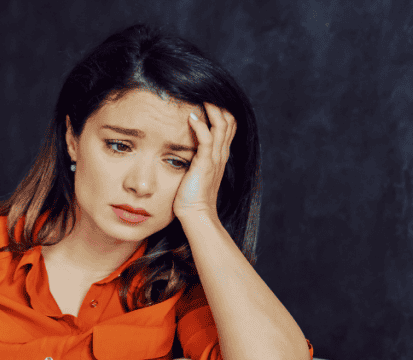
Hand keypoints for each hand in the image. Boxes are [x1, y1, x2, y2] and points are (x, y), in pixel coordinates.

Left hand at [172, 102, 236, 223]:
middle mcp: (221, 154)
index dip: (221, 111)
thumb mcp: (195, 172)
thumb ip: (194, 158)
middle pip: (229, 121)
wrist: (197, 214)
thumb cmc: (192, 197)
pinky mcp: (206, 164)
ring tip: (201, 97)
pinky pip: (207, 139)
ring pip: (222, 125)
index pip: (228, 126)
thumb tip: (183, 147)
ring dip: (212, 109)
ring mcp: (216, 158)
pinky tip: (191, 117)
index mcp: (220, 156)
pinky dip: (200, 125)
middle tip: (205, 92)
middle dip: (219, 104)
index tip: (207, 99)